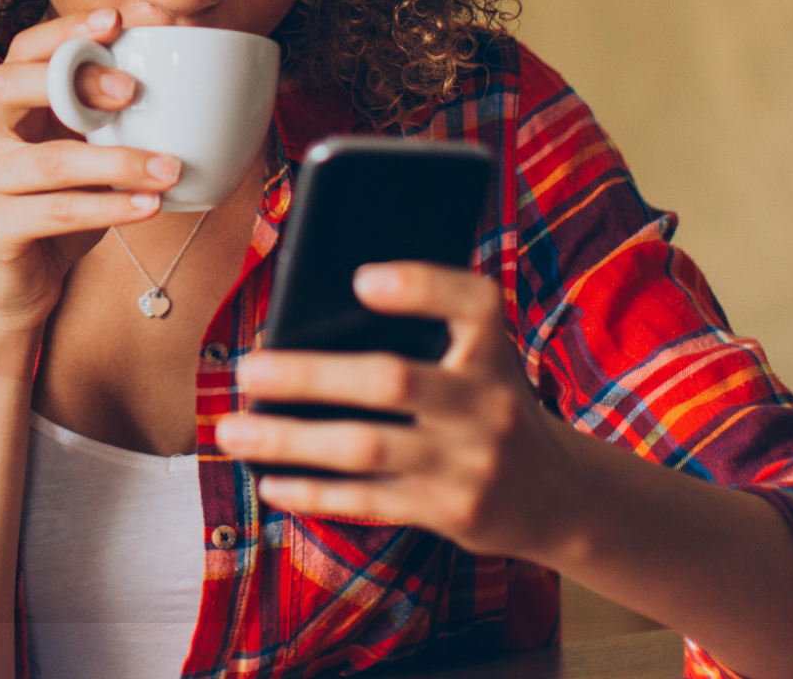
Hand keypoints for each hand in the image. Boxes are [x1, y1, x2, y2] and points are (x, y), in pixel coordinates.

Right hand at [0, 9, 180, 334]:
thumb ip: (99, 127)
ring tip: (169, 167)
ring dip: (118, 161)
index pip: (21, 53)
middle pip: (11, 85)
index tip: (115, 20)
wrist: (13, 297)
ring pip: (51, 160)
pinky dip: (109, 207)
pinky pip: (58, 211)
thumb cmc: (52, 222)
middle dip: (76, 79)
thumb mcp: (77, 163)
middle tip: (135, 91)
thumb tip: (171, 89)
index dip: (64, 31)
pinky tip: (149, 206)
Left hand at [213, 262, 597, 560]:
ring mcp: (469, 463)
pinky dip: (313, 491)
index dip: (420, 287)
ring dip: (291, 440)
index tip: (361, 279)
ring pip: (366, 448)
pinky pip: (368, 500)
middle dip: (312, 375)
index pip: (473, 303)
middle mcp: (488, 404)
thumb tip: (307, 323)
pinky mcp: (450, 511)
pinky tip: (270, 481)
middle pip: (393, 381)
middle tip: (247, 368)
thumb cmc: (490, 405)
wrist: (560, 495)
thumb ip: (425, 335)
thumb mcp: (482, 361)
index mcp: (495, 350)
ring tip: (232, 430)